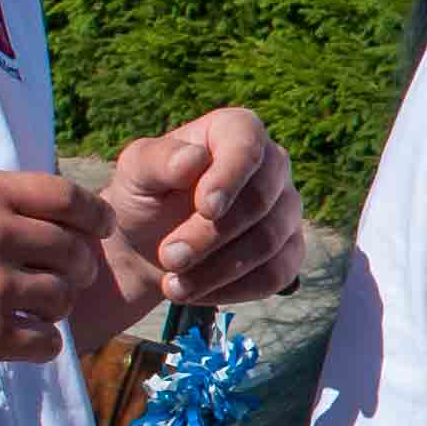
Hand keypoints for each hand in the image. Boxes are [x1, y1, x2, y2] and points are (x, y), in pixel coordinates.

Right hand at [0, 168, 114, 374]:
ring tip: (25, 307)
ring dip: (54, 305)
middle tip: (62, 277)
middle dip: (76, 266)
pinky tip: (17, 336)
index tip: (99, 229)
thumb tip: (50, 211)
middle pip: (74, 250)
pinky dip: (41, 341)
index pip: (67, 197)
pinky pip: (48, 341)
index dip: (93, 217)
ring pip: (64, 297)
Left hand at [105, 107, 307, 308]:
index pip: (248, 144)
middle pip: (259, 201)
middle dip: (210, 236)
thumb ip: (158, 160)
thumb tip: (193, 160)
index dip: (231, 176)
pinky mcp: (290, 249)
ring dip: (218, 270)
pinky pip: (278, 274)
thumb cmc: (145, 196)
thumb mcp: (136, 172)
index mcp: (236, 131)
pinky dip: (235, 290)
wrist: (149, 242)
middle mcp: (273, 166)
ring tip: (174, 285)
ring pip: (269, 242)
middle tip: (168, 258)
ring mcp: (287, 209)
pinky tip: (199, 294)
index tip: (205, 208)